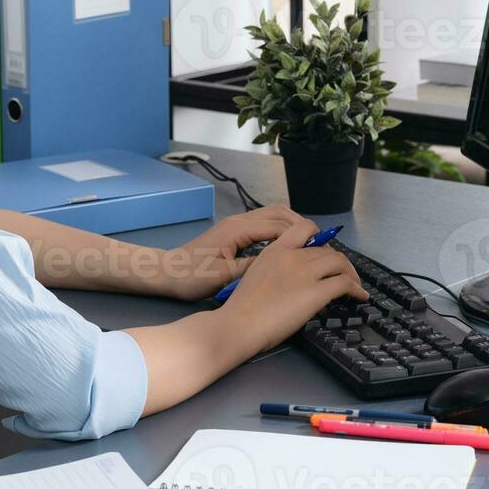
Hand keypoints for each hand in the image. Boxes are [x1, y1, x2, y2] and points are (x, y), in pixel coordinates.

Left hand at [164, 205, 322, 301]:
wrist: (168, 272)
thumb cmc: (193, 276)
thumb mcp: (226, 276)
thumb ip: (254, 267)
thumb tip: (281, 263)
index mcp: (238, 229)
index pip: (279, 225)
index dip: (302, 234)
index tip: (320, 246)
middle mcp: (238, 221)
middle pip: (278, 213)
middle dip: (301, 225)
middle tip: (319, 242)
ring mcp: (235, 224)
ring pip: (271, 215)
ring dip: (291, 225)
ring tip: (307, 243)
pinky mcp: (233, 231)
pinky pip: (263, 223)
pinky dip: (279, 230)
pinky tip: (286, 246)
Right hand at [216, 219, 367, 355]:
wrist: (238, 324)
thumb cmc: (241, 307)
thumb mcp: (256, 275)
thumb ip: (275, 268)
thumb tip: (292, 277)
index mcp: (274, 250)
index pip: (304, 228)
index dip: (320, 237)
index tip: (325, 250)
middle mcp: (291, 256)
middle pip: (326, 249)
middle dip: (339, 261)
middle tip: (343, 273)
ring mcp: (304, 273)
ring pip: (339, 262)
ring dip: (351, 273)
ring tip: (355, 284)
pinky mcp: (315, 293)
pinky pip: (345, 283)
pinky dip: (356, 289)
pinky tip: (359, 296)